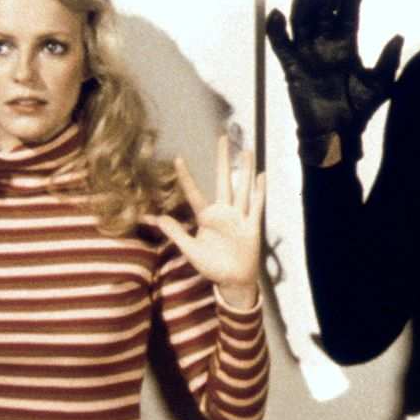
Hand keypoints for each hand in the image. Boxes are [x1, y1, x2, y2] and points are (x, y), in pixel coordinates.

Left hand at [157, 136, 264, 307]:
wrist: (233, 281)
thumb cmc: (211, 266)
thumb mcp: (189, 250)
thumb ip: (176, 233)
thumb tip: (157, 216)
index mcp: (206, 217)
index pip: (194, 193)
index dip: (186, 177)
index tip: (178, 158)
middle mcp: (223, 212)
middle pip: (223, 180)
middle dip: (223, 160)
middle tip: (223, 138)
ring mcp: (239, 217)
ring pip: (242, 188)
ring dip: (246, 169)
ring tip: (247, 150)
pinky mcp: (251, 226)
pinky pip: (256, 206)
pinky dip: (259, 191)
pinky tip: (261, 176)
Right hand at [267, 0, 403, 164]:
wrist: (337, 134)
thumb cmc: (359, 111)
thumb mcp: (380, 85)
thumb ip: (389, 62)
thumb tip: (398, 36)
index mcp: (347, 46)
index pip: (348, 15)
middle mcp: (326, 45)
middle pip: (324, 13)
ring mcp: (307, 54)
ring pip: (301, 21)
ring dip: (303, 4)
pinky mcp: (291, 67)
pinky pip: (280, 44)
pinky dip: (275, 29)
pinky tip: (277, 14)